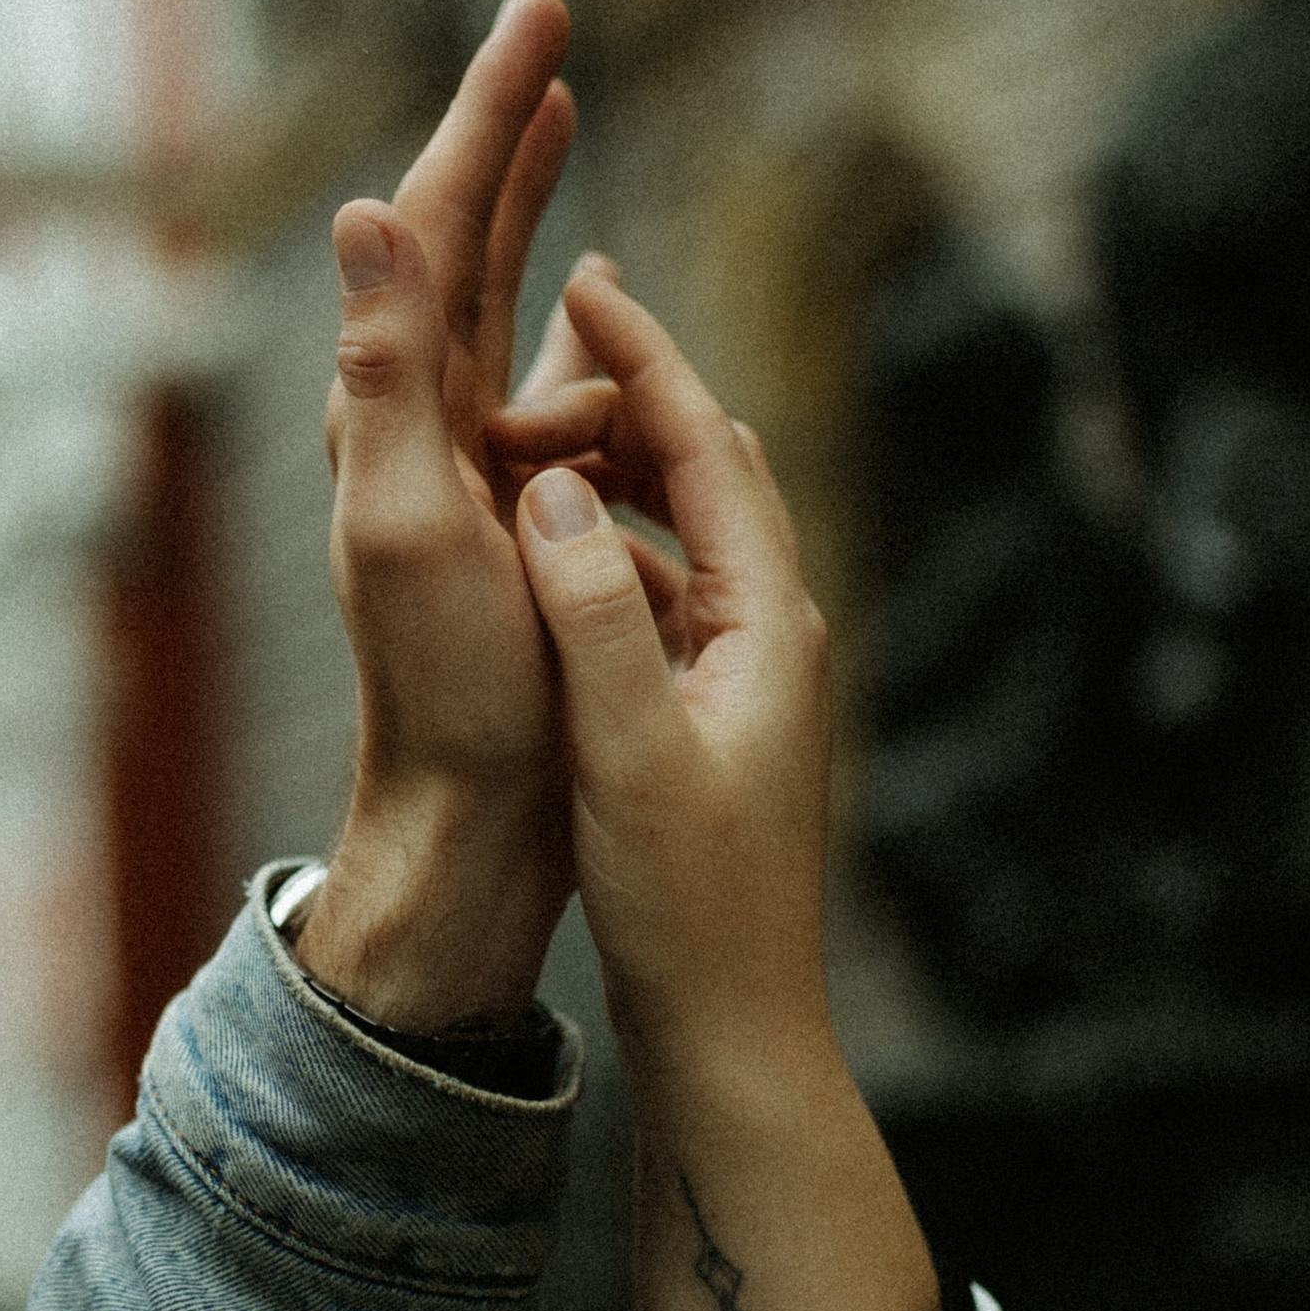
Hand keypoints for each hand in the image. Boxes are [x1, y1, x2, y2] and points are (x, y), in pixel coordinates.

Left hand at [294, 0, 579, 1031]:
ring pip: (504, 303)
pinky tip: (600, 329)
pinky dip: (578, 342)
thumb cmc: (441, 691)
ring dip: (532, 214)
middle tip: (544, 32)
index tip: (540, 15)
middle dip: (503, 132)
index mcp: (393, 405)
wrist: (470, 821)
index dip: (488, 113)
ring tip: (564, 125)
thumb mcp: (400, 523)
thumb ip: (380, 372)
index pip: (440, 221)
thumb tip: (363, 206)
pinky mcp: (510, 522)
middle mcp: (418, 421)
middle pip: (464, 240)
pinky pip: (548, 401)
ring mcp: (465, 469)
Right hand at [510, 267, 937, 1310]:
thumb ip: (591, 612)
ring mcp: (746, 680)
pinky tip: (546, 558)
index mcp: (770, 622)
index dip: (645, 361)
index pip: (709, 450)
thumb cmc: (689, 904)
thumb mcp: (626, 748)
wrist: (735, 1031)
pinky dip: (606, 554)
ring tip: (535, 418)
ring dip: (615, 474)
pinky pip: (661, 600)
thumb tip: (550, 486)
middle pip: (708, 474)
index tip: (586, 279)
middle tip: (564, 318)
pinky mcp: (710, 723)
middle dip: (637, 392)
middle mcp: (774, 635)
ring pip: (683, 537)